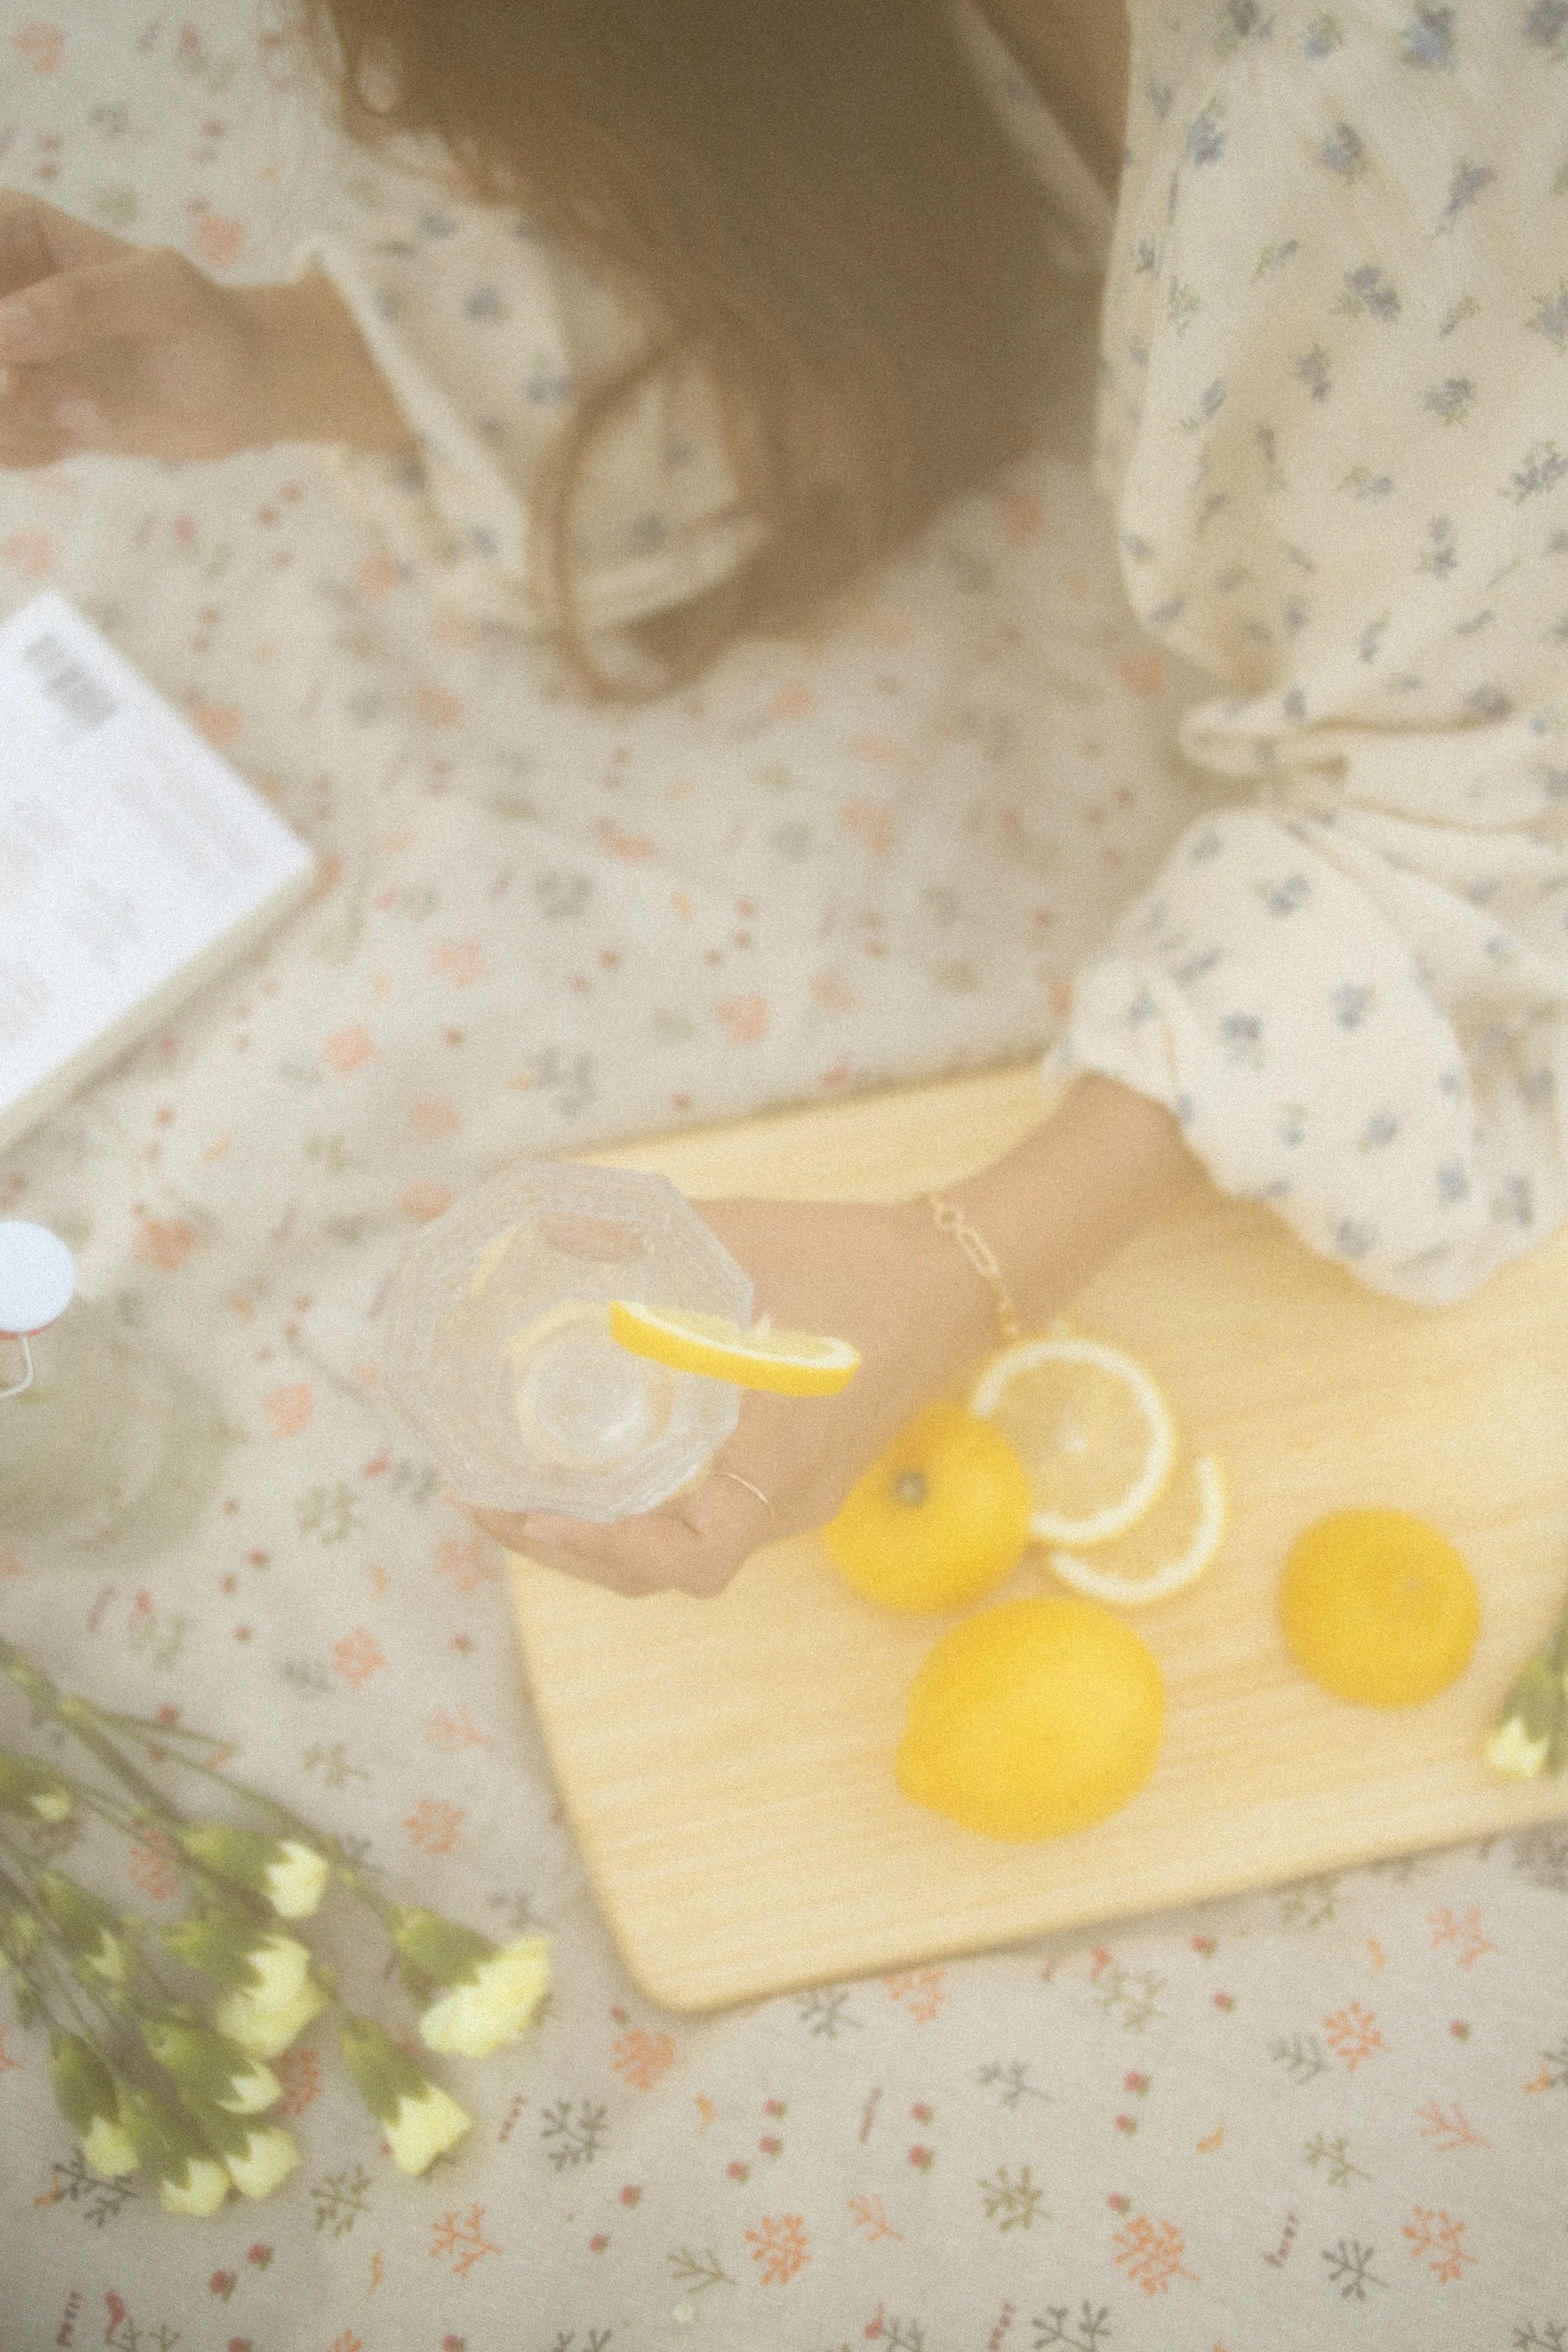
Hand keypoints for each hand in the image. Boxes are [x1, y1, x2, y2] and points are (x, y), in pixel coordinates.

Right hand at [0, 193, 411, 467]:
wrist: (232, 392)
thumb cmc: (204, 325)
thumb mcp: (161, 298)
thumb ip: (82, 305)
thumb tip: (3, 330)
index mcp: (8, 226)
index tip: (17, 357)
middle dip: (4, 386)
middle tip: (29, 391)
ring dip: (13, 419)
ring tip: (81, 408)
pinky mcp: (4, 405)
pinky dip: (25, 446)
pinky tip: (78, 427)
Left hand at [467, 1079, 1202, 1600]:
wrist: (959, 1277)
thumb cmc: (860, 1262)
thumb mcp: (745, 1238)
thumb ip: (644, 1229)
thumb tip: (545, 1218)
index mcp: (779, 1461)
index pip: (686, 1559)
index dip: (601, 1551)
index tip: (531, 1511)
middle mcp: (784, 1501)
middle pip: (660, 1571)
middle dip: (565, 1548)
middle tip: (481, 1495)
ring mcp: (790, 1499)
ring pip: (676, 1553)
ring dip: (594, 1537)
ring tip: (514, 1491)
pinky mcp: (790, 1479)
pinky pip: (702, 1521)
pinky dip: (636, 1512)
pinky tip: (590, 1466)